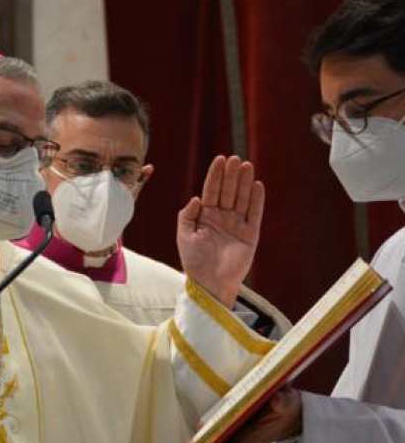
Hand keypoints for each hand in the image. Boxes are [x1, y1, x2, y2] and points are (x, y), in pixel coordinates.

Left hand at [177, 155, 263, 306]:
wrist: (209, 283)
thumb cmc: (194, 261)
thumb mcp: (184, 236)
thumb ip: (186, 216)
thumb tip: (196, 198)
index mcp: (206, 216)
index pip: (211, 190)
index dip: (215, 175)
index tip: (220, 159)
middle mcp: (222, 217)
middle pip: (228, 191)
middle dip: (231, 175)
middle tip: (235, 159)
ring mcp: (237, 225)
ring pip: (242, 199)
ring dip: (244, 183)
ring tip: (247, 166)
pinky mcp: (250, 235)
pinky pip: (255, 214)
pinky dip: (257, 200)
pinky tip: (257, 186)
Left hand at [193, 387, 301, 442]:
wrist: (295, 413)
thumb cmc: (290, 407)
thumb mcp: (290, 402)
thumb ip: (284, 402)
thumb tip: (277, 400)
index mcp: (253, 440)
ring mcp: (240, 438)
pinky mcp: (239, 431)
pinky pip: (221, 442)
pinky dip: (209, 439)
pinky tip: (200, 429)